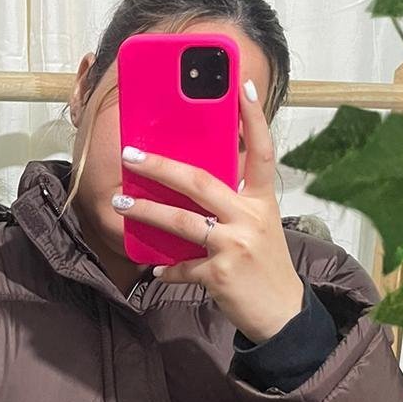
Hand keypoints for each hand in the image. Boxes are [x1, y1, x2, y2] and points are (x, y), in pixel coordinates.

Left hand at [114, 79, 304, 344]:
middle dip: (161, 167)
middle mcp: (250, 218)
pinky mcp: (219, 275)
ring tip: (120, 205)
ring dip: (147, 212)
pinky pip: (182, 266)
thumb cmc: (265, 265)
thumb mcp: (260, 226)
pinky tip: (156, 268)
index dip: (253, 119)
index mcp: (262, 201)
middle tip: (131, 155)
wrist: (282, 315)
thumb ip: (234, 203)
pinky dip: (167, 268)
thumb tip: (194, 184)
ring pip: (181, 222)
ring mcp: (234, 246)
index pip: (261, 151)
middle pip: (200, 182)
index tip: (243, 86)